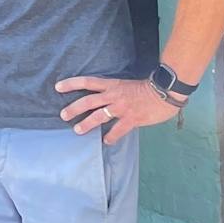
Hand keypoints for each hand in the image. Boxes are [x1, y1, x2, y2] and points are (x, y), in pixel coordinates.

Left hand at [57, 75, 179, 142]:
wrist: (165, 92)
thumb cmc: (148, 88)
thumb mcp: (126, 85)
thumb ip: (114, 91)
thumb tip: (104, 99)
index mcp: (111, 85)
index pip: (87, 81)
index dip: (71, 83)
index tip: (58, 87)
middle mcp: (113, 95)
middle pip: (88, 101)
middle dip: (74, 108)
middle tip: (63, 115)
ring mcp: (122, 107)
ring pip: (98, 116)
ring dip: (86, 124)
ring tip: (77, 130)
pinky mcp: (132, 119)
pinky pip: (118, 129)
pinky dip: (111, 136)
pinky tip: (106, 141)